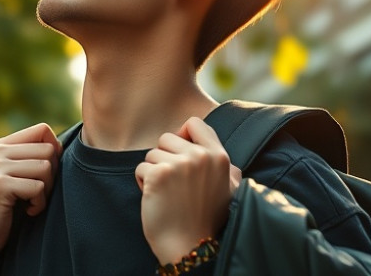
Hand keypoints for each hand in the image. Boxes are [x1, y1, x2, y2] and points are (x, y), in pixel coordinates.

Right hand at [0, 123, 61, 268]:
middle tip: (38, 191)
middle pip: (48, 149)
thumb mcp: (15, 174)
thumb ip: (31, 156)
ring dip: (46, 190)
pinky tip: (28, 210)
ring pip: (45, 167)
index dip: (53, 150)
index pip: (42, 129)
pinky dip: (39, 204)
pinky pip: (38, 188)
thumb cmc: (7, 206)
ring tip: (31, 200)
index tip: (45, 173)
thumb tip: (59, 145)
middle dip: (51, 174)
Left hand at [135, 117, 240, 263]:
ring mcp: (179, 164)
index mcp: (219, 156)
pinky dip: (142, 182)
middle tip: (174, 183)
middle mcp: (200, 156)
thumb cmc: (206, 220)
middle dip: (165, 157)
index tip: (180, 153)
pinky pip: (140, 168)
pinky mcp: (158, 175)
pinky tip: (155, 198)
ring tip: (167, 193)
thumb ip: (226, 167)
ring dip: (153, 172)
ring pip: (151, 154)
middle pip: (167, 138)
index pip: (195, 123)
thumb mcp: (229, 190)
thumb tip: (217, 152)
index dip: (183, 135)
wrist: (190, 246)